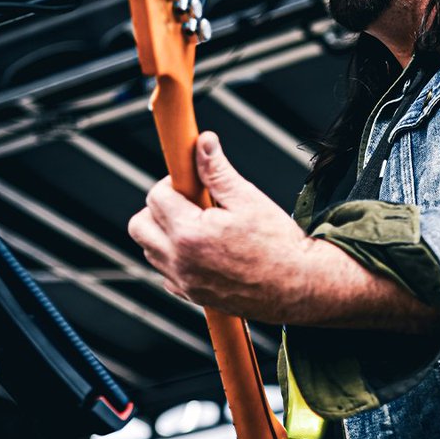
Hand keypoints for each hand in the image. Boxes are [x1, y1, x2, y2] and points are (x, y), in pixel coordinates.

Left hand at [127, 130, 312, 322]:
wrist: (299, 287)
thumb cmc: (279, 245)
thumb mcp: (247, 199)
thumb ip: (217, 170)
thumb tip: (202, 142)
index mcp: (190, 234)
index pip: (156, 197)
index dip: (173, 183)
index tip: (193, 183)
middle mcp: (180, 261)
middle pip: (140, 226)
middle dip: (158, 209)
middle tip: (189, 204)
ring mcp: (185, 282)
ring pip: (150, 251)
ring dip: (164, 234)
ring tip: (200, 226)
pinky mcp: (192, 296)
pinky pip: (167, 273)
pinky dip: (176, 259)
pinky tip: (204, 250)